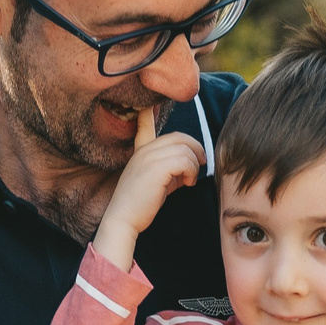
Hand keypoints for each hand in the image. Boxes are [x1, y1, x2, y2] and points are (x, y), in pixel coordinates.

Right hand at [91, 108, 205, 269]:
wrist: (124, 219)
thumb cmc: (141, 204)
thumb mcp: (157, 181)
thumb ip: (171, 169)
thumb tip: (191, 166)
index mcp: (141, 151)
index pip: (144, 124)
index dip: (148, 114)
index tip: (149, 105)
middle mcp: (144, 150)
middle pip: (179, 138)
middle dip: (195, 149)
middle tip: (201, 164)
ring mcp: (149, 157)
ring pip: (185, 150)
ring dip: (194, 166)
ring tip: (190, 180)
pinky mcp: (156, 168)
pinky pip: (185, 161)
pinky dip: (192, 172)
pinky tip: (188, 183)